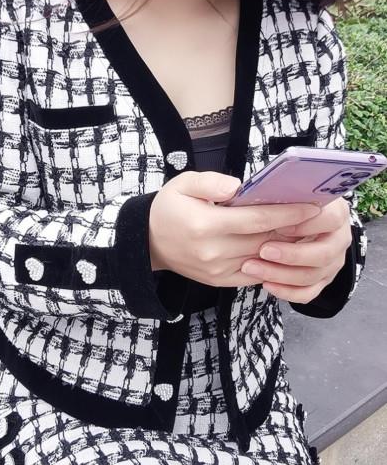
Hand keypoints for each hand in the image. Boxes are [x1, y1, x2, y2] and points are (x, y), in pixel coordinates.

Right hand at [148, 171, 320, 288]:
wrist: (148, 243)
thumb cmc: (169, 208)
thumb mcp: (183, 184)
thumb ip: (211, 183)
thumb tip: (238, 187)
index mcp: (206, 225)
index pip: (257, 220)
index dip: (287, 213)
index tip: (311, 206)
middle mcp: (214, 251)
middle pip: (265, 240)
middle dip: (293, 229)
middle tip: (316, 216)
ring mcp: (218, 270)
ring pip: (263, 258)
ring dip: (286, 246)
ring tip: (305, 230)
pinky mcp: (220, 281)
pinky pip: (254, 272)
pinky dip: (271, 261)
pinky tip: (282, 247)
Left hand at [240, 198, 351, 302]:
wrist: (300, 219)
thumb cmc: (290, 202)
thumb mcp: (288, 190)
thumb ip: (280, 193)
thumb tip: (244, 191)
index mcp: (337, 211)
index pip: (329, 219)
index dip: (303, 224)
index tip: (278, 225)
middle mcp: (340, 238)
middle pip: (323, 254)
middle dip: (291, 255)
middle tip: (263, 250)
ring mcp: (333, 262)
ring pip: (312, 276)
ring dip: (281, 274)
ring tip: (253, 268)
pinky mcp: (323, 280)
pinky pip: (308, 293)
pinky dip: (287, 291)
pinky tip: (267, 284)